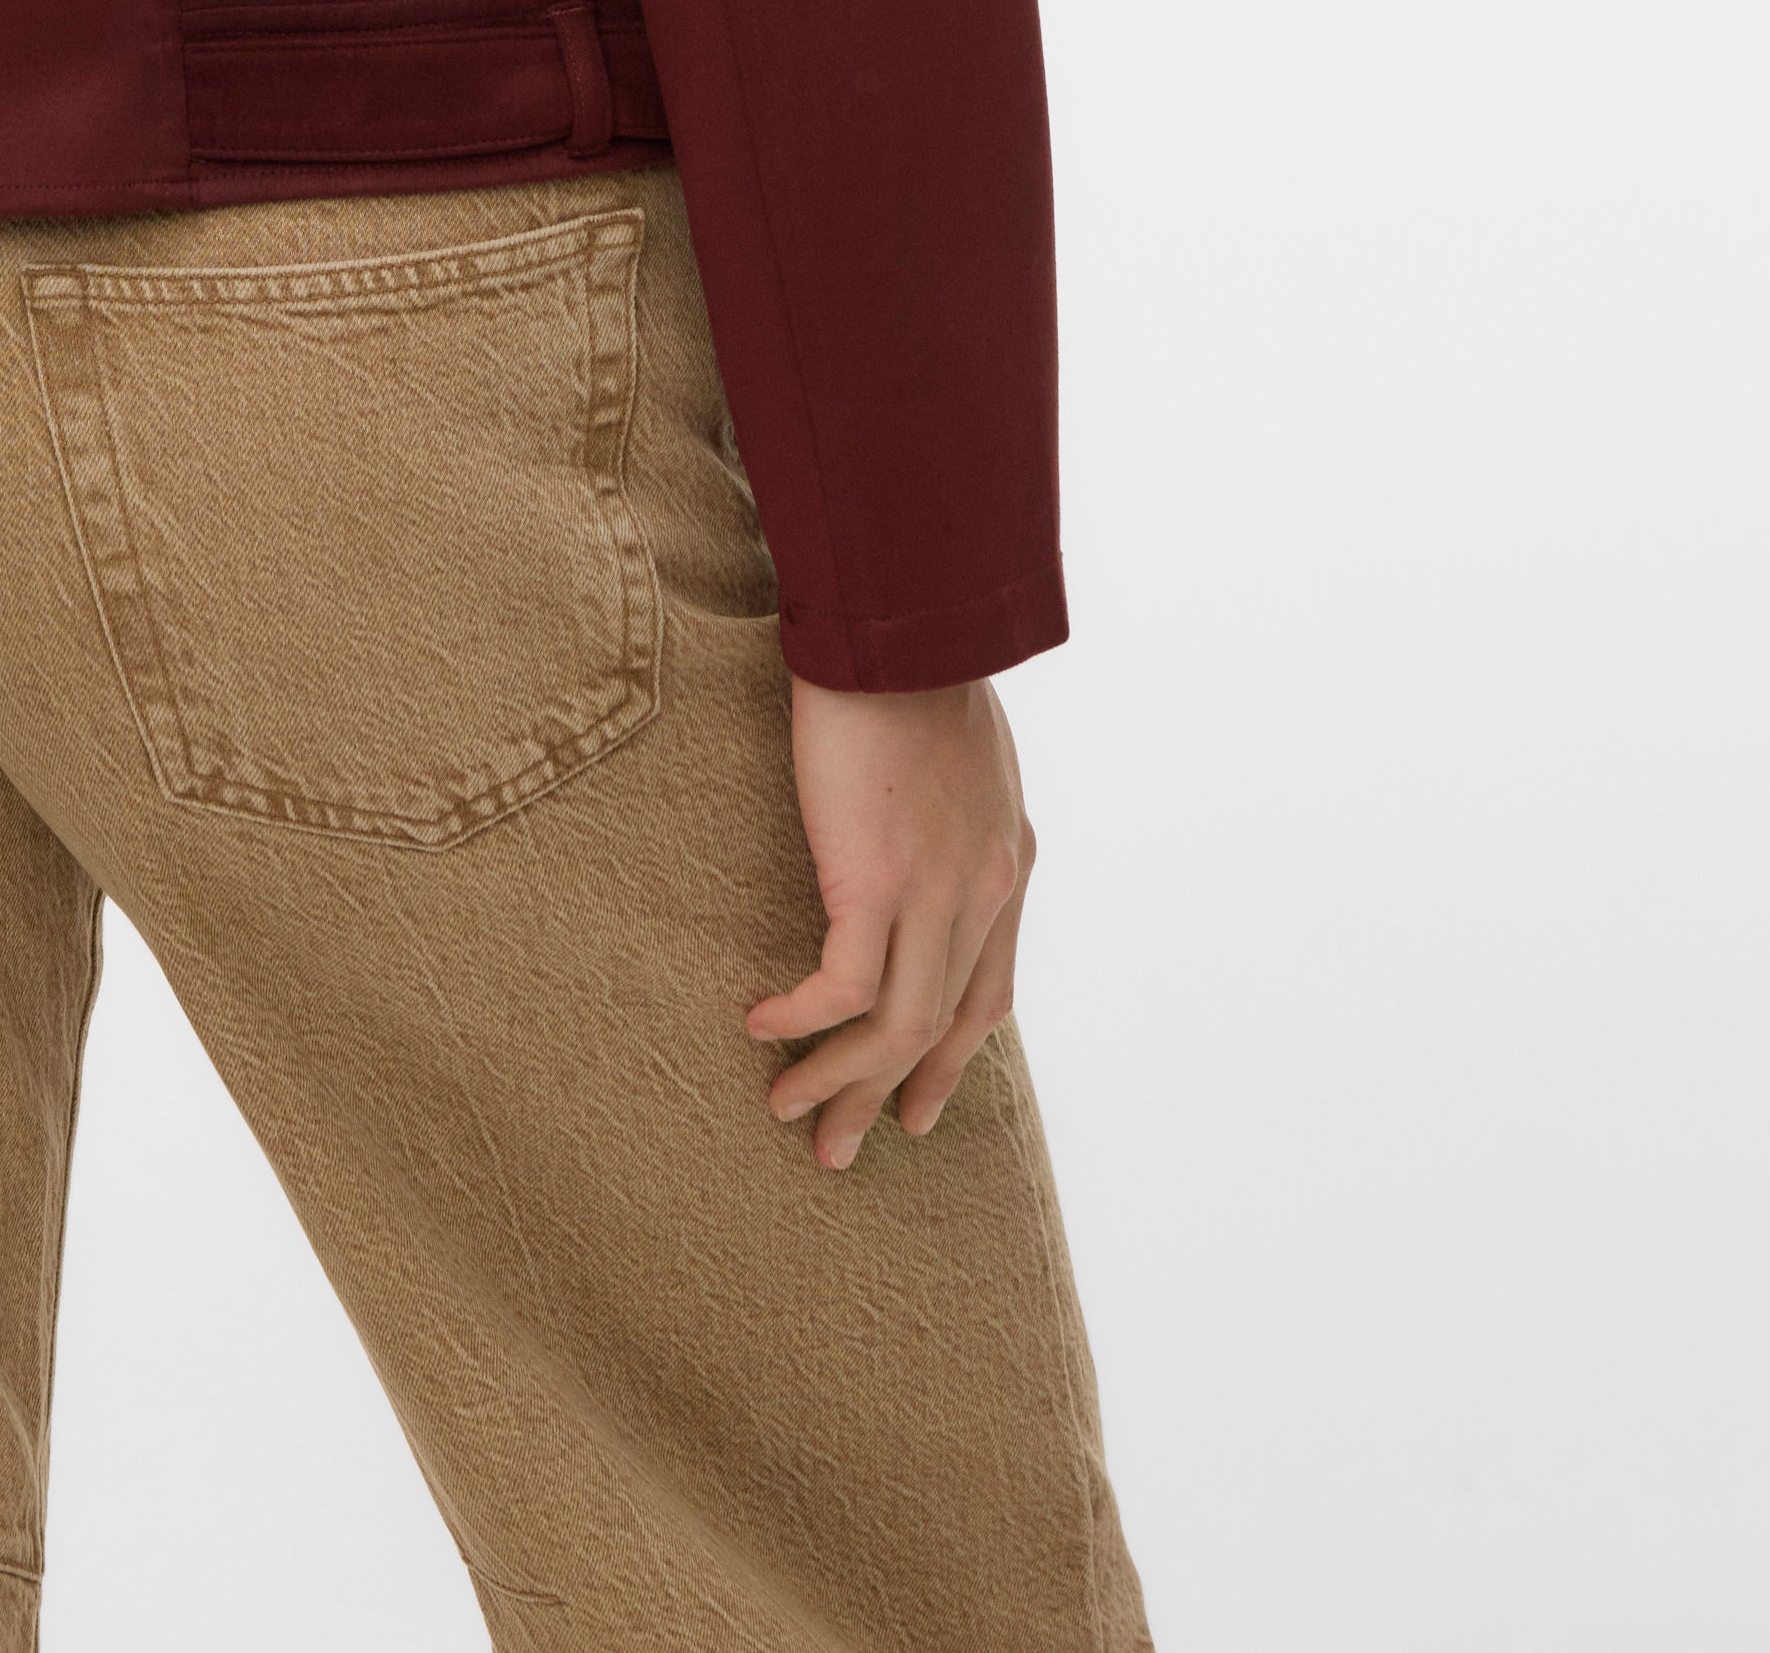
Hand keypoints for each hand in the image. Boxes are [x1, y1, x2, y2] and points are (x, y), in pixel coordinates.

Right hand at [744, 672, 1031, 1171]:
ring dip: (840, 1081)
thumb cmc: (917, 657)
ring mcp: (938, 893)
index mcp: (1009, 860)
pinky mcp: (878, 882)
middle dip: (888, 1096)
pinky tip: (760, 1024)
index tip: (914, 1107)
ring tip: (787, 1112)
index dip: (950, 1060)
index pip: (987, 992)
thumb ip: (956, 803)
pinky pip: (844, 987)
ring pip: (897, 1029)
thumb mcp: (965, 747)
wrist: (904, 621)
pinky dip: (804, 1018)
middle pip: (942, 1029)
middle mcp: (986, 890)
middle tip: (839, 1148)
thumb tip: (916, 824)